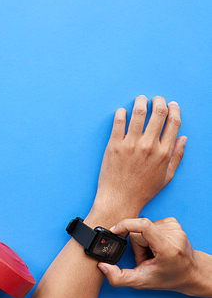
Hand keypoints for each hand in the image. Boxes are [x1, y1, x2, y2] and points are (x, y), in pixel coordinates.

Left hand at [93, 96, 185, 217]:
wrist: (119, 199)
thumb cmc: (143, 190)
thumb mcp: (167, 176)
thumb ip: (177, 156)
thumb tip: (183, 137)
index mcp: (164, 152)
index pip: (174, 122)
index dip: (174, 109)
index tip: (171, 104)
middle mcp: (149, 146)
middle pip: (158, 113)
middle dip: (159, 101)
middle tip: (155, 98)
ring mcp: (130, 145)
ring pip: (139, 113)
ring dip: (141, 102)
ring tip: (140, 99)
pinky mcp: (114, 145)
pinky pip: (118, 122)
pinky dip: (122, 112)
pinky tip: (123, 111)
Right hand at [97, 217, 197, 293]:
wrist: (191, 273)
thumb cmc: (169, 277)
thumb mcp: (142, 282)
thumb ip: (119, 277)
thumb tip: (102, 266)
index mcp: (167, 248)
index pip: (143, 225)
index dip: (125, 225)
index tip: (115, 231)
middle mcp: (173, 235)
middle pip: (139, 232)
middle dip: (136, 245)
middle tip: (145, 258)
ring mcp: (175, 227)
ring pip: (143, 227)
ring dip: (143, 241)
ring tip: (152, 253)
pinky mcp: (174, 222)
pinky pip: (151, 224)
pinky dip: (149, 234)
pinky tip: (156, 244)